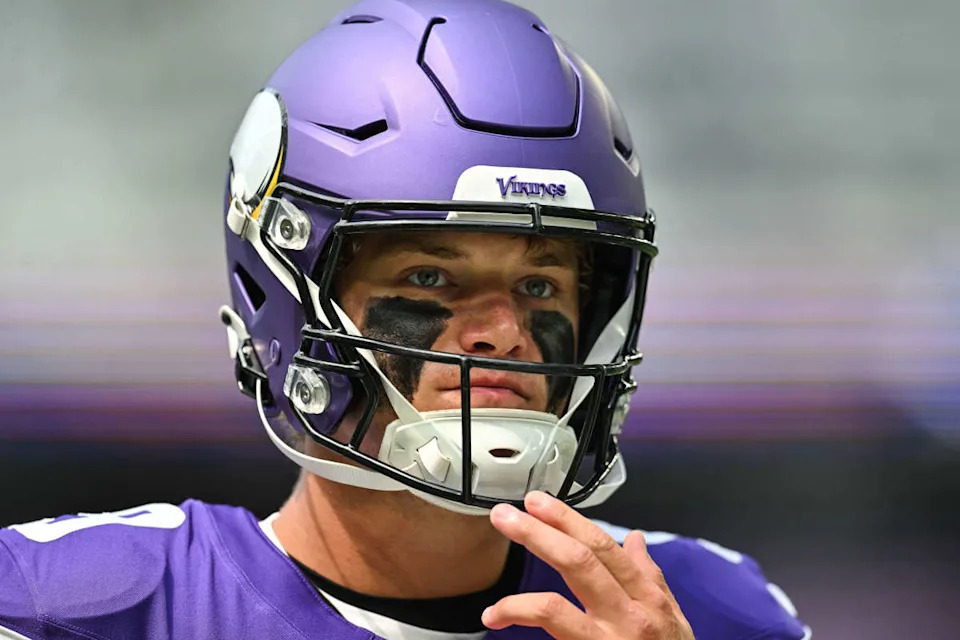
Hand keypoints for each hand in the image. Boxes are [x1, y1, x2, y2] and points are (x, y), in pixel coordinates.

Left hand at [485, 491, 694, 639]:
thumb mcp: (672, 619)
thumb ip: (650, 578)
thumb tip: (635, 540)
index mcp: (648, 597)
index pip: (603, 548)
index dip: (568, 521)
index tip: (537, 502)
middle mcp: (630, 615)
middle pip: (579, 562)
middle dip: (538, 533)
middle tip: (504, 514)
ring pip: (556, 601)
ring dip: (517, 590)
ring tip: (491, 578)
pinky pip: (549, 630)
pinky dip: (517, 616)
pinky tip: (495, 615)